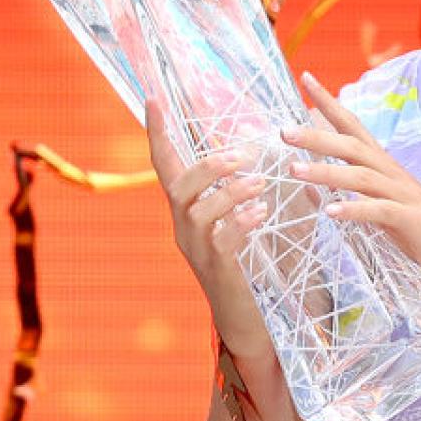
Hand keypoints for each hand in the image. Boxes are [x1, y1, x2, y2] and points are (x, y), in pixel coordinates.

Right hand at [144, 100, 276, 359]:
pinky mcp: (218, 271)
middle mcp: (183, 228)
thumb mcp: (246, 218)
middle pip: (178, 186)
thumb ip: (249, 187)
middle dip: (208, 165)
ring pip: (198, 211)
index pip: (164, 165)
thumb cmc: (252, 264)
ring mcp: (196, 251)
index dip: (156, 133)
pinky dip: (239, 222)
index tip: (153, 98)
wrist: (251, 322)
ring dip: (230, 191)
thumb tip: (268, 145)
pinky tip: (260, 214)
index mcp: (187, 211)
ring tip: (262, 183)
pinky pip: (220, 241)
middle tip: (244, 154)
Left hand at [284, 72, 420, 308]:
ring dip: (326, 172)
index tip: (305, 78)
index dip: (330, 103)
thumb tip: (316, 193)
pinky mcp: (413, 221)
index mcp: (387, 170)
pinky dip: (355, 210)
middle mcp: (395, 176)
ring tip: (293, 171)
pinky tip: (330, 213)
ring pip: (361, 176)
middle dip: (317, 136)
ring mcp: (405, 197)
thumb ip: (354, 199)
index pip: (354, 128)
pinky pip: (380, 212)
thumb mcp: (383, 216)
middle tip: (283, 131)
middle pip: (353, 146)